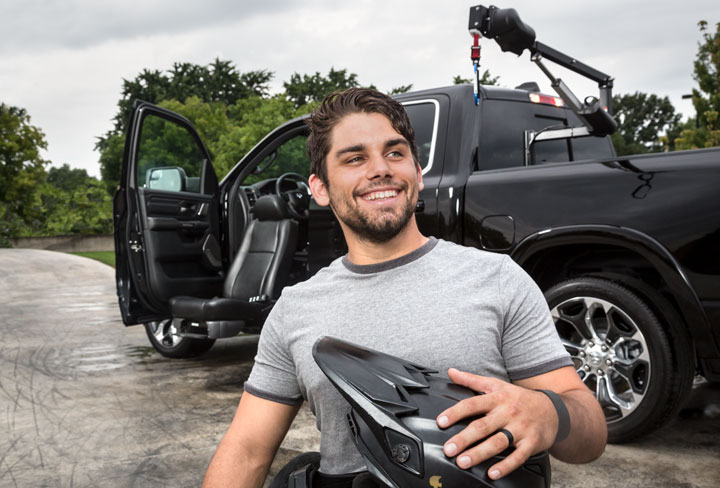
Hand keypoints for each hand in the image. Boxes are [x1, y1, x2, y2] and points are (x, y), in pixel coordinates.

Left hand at [436, 368, 557, 479]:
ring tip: (463, 462)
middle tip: (449, 449)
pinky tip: (492, 473)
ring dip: (479, 453)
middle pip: (483, 426)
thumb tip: (451, 372)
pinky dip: (505, 466)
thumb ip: (472, 380)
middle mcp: (507, 413)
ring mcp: (520, 428)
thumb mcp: (496, 385)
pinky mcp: (532, 443)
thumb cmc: (519, 398)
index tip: (441, 421)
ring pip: (498, 442)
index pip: (472, 404)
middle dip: (464, 439)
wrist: (553, 409)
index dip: (455, 413)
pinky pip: (518, 457)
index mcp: (497, 398)